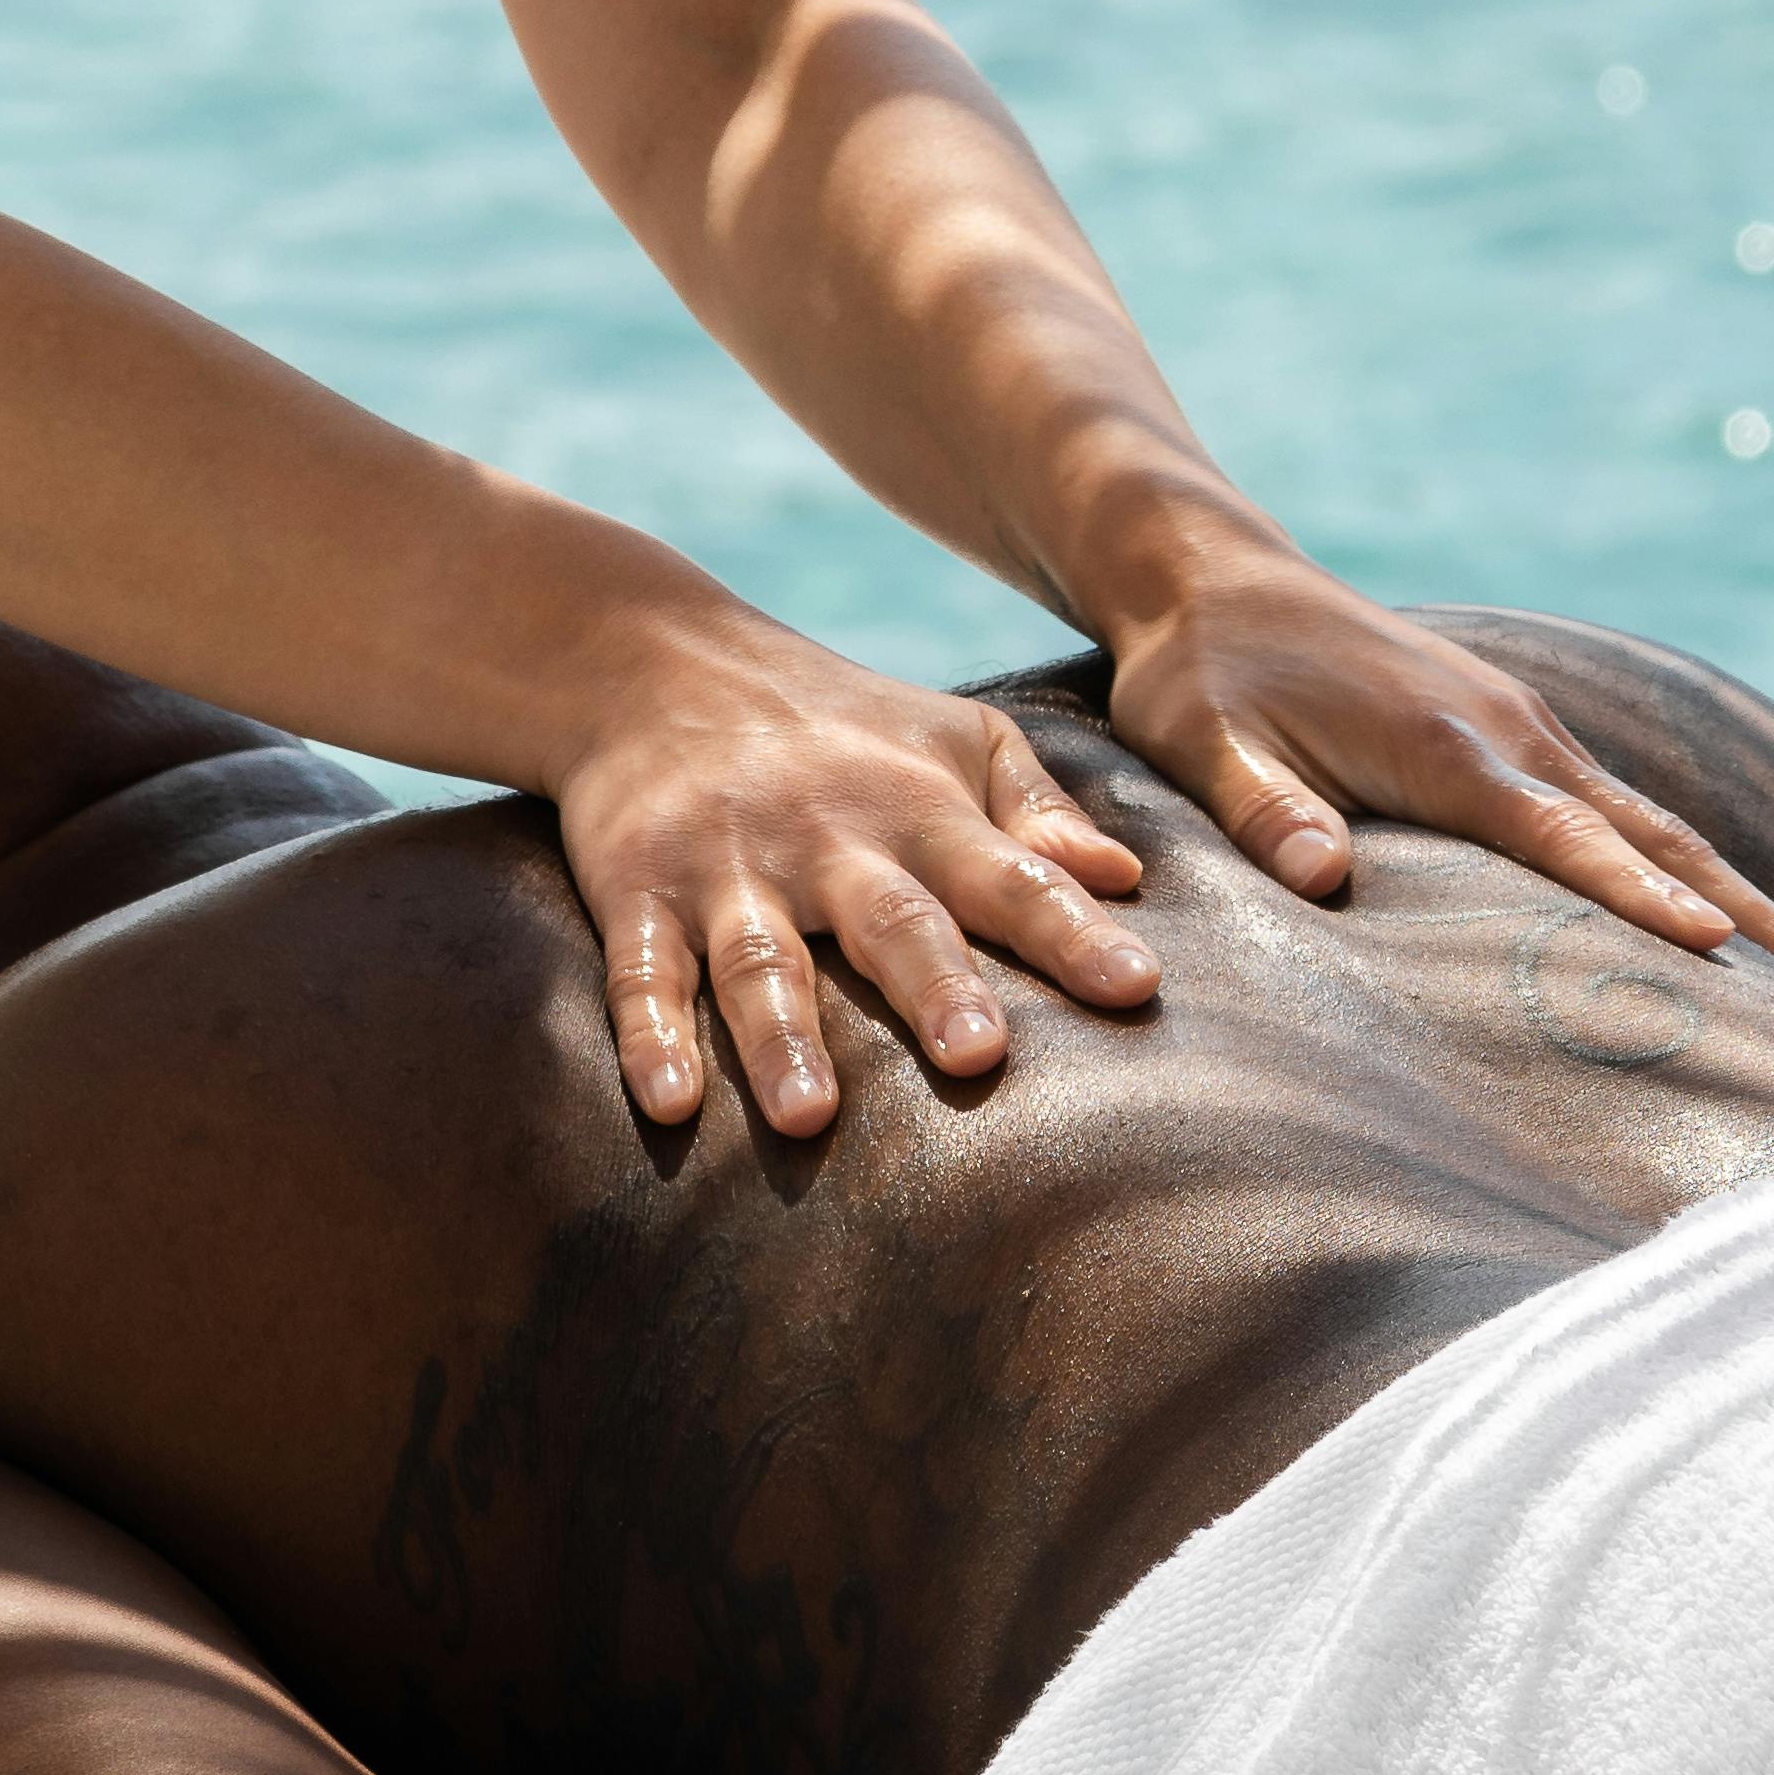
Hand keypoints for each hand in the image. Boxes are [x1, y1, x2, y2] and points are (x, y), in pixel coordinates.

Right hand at [545, 594, 1156, 1138]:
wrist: (654, 657)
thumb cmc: (838, 721)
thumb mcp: (950, 736)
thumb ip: (1037, 810)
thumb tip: (1128, 878)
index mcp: (919, 809)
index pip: (1011, 875)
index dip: (1073, 931)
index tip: (1135, 986)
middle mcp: (829, 839)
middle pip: (890, 921)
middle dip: (934, 987)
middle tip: (977, 1057)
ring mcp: (727, 867)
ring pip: (761, 961)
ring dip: (783, 1038)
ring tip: (809, 1117)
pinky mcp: (638, 887)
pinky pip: (641, 969)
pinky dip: (649, 1035)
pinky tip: (670, 1103)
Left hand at [1093, 546, 1773, 1006]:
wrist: (1214, 576)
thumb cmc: (1199, 675)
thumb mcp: (1202, 742)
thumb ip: (1264, 810)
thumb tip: (1324, 883)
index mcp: (1453, 744)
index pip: (1570, 840)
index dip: (1645, 899)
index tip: (1726, 950)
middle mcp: (1518, 734)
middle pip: (1664, 839)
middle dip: (1763, 919)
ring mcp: (1529, 732)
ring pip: (1665, 827)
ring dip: (1752, 899)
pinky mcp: (1520, 738)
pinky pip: (1626, 815)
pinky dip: (1693, 870)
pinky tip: (1731, 922)